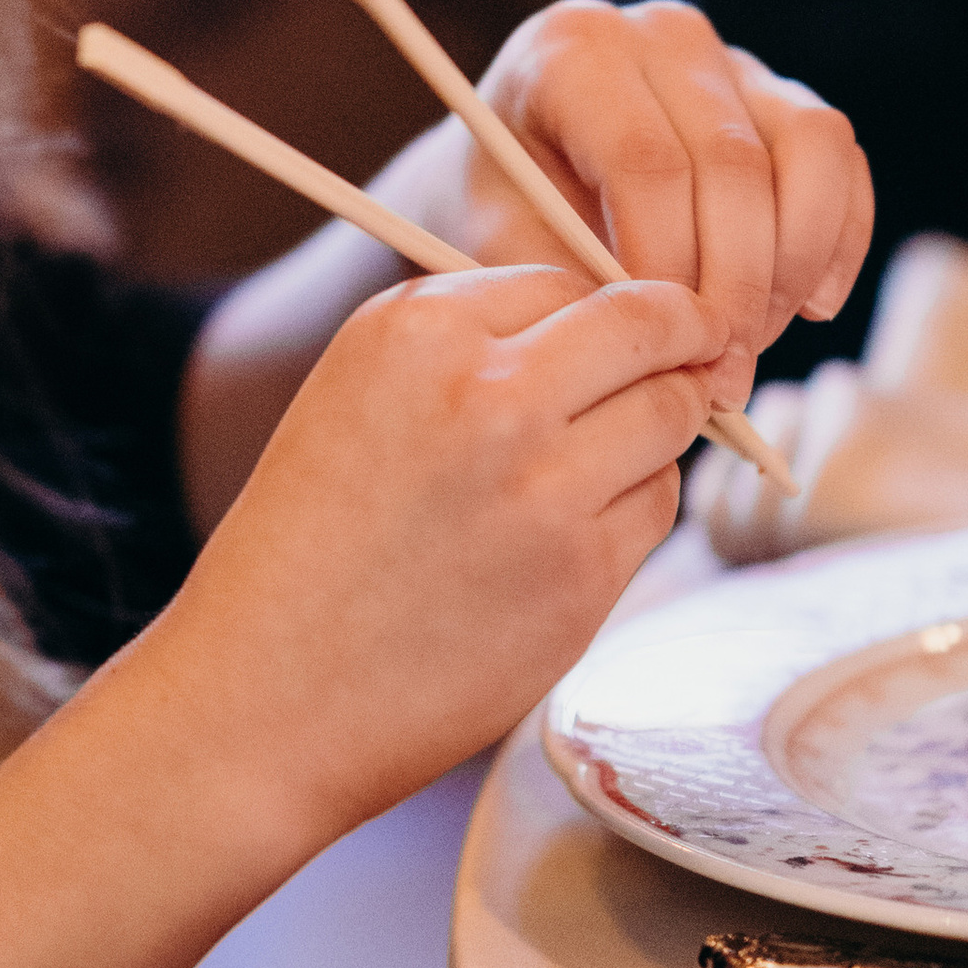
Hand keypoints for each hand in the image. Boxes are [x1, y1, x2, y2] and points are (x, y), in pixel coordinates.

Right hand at [164, 256, 726, 862]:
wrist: (268, 691)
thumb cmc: (306, 544)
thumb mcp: (355, 393)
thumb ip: (465, 340)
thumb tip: (604, 318)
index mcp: (416, 331)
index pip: (567, 276)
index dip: (605, 303)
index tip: (628, 325)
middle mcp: (488, 394)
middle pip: (645, 329)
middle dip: (682, 338)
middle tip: (699, 352)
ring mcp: (545, 487)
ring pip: (669, 416)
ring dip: (662, 425)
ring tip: (610, 456)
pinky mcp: (583, 573)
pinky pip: (656, 505)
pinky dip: (636, 505)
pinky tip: (573, 531)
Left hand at [450, 0, 872, 415]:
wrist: (505, 177)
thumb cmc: (494, 215)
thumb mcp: (500, 247)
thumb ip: (575, 289)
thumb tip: (665, 349)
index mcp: (572, 50)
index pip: (646, 161)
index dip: (669, 267)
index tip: (670, 351)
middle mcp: (661, 36)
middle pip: (733, 160)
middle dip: (736, 283)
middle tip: (721, 374)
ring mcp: (731, 59)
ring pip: (810, 146)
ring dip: (795, 261)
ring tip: (754, 340)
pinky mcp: (781, 96)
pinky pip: (840, 162)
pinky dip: (837, 239)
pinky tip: (809, 308)